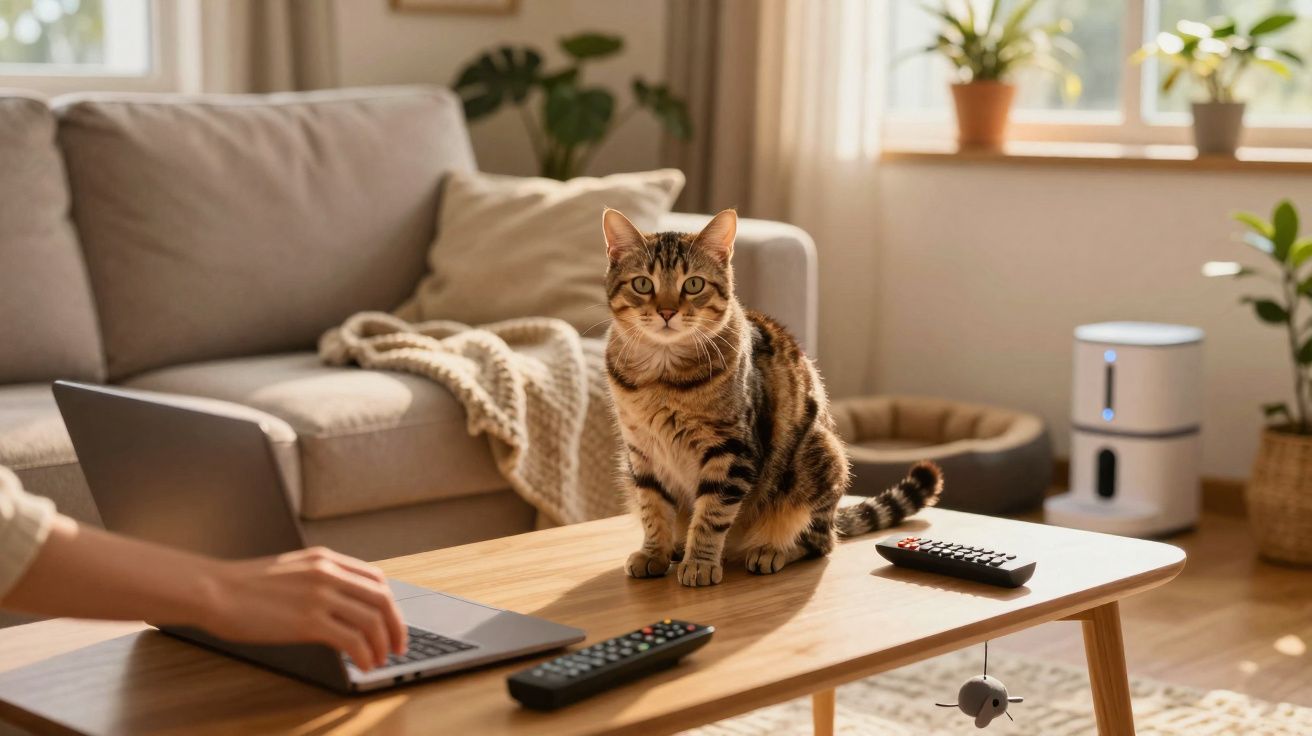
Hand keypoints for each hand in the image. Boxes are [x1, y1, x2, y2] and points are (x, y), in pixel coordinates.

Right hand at [199, 547, 406, 670]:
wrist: (214, 590)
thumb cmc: (244, 587)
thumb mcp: (291, 571)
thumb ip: (318, 580)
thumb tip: (339, 604)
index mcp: (326, 560)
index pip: (376, 579)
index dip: (389, 604)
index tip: (391, 623)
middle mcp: (328, 573)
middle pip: (382, 599)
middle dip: (395, 626)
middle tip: (398, 646)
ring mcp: (320, 596)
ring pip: (372, 621)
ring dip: (382, 644)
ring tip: (380, 660)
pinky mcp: (309, 621)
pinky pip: (353, 641)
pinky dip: (365, 655)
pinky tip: (362, 665)